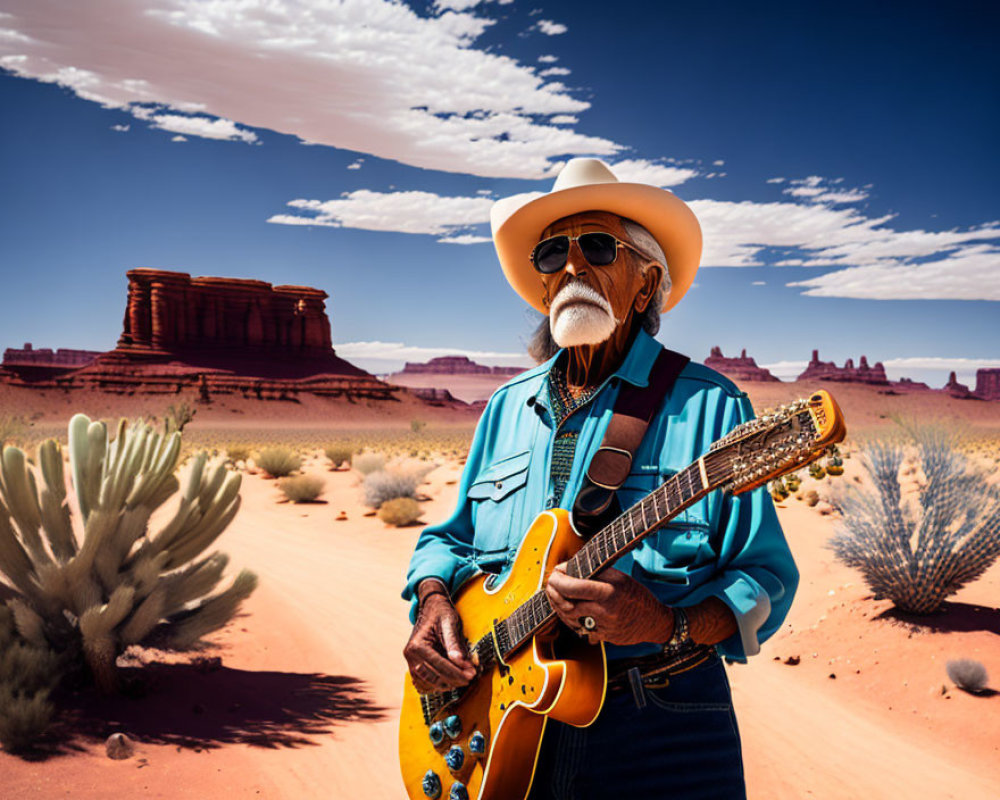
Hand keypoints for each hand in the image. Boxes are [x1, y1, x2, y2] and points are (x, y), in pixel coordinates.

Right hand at [403, 591, 475, 692]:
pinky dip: (437, 684)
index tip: (471, 674)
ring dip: (446, 684)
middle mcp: (410, 655)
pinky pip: (424, 683)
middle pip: (434, 676)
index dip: (457, 672)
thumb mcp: (450, 622)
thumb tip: (460, 662)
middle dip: (454, 679)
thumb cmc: (441, 612)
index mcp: (417, 645)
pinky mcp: (414, 665)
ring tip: (463, 678)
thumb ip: (454, 642)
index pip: (439, 665)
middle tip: (471, 676)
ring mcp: (410, 662)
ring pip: (429, 683)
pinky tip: (451, 679)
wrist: (431, 606)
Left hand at [545, 564, 673, 645]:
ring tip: (556, 595)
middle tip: (550, 584)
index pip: (574, 586)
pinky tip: (567, 609)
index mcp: (609, 591)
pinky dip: (569, 618)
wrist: (654, 621)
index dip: (559, 579)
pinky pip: (578, 628)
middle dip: (553, 592)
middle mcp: (605, 610)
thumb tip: (569, 568)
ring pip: (569, 617)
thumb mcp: (619, 577)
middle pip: (567, 603)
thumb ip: (596, 573)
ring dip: (558, 605)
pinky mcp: (601, 636)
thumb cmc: (637, 596)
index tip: (556, 572)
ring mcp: (602, 625)